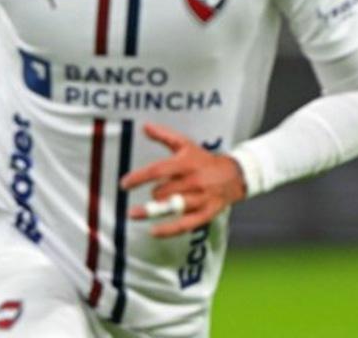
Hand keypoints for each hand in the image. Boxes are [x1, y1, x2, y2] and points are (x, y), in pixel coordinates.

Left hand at [119, 122, 245, 237]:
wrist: (234, 176)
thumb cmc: (203, 159)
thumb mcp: (185, 144)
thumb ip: (164, 135)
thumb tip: (144, 126)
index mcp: (186, 163)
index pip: (158, 170)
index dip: (139, 177)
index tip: (124, 184)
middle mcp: (193, 181)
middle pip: (164, 191)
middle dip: (153, 194)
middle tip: (150, 194)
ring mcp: (200, 199)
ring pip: (173, 207)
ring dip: (153, 211)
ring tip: (134, 214)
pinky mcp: (205, 214)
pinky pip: (185, 225)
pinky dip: (169, 230)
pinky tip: (153, 232)